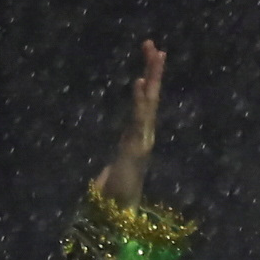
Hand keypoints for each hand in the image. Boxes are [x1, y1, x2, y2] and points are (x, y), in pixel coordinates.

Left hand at [92, 39, 164, 209]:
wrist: (117, 214)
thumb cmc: (115, 194)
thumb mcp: (114, 170)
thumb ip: (113, 166)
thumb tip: (104, 171)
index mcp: (138, 135)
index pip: (145, 102)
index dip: (149, 79)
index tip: (151, 55)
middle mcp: (144, 135)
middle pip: (151, 97)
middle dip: (154, 71)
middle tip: (155, 45)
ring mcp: (142, 140)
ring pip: (149, 105)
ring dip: (152, 79)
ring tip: (154, 55)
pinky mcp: (136, 148)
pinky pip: (139, 119)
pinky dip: (141, 101)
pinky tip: (140, 82)